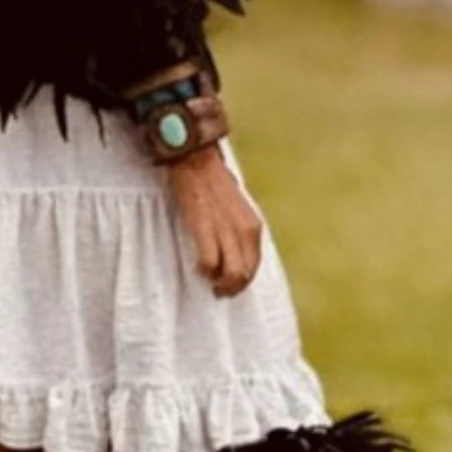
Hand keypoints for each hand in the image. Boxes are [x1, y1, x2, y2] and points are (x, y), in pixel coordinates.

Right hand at [168, 148, 262, 298]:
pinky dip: (203, 271)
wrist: (198, 163)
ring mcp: (226, 230)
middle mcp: (245, 230)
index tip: (227, 286)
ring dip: (218, 284)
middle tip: (216, 289)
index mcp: (254, 226)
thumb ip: (240, 232)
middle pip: (245, 275)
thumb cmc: (215, 186)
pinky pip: (209, 262)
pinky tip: (197, 265)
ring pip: (231, 274)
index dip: (241, 283)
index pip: (254, 267)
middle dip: (230, 288)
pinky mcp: (205, 228)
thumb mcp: (238, 211)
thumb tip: (236, 254)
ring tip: (208, 280)